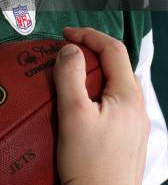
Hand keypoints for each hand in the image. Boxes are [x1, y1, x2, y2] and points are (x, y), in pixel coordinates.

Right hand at [53, 26, 149, 184]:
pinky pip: (113, 103)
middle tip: (63, 54)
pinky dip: (95, 92)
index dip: (88, 35)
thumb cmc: (89, 164)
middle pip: (116, 65)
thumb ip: (70, 75)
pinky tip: (78, 104)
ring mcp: (134, 124)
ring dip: (92, 73)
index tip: (65, 34)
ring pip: (114, 84)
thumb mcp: (73, 114)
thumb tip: (70, 49)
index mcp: (128, 95)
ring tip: (67, 76)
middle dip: (89, 52)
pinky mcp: (127, 138)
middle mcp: (136, 107)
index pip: (113, 49)